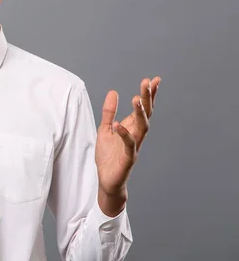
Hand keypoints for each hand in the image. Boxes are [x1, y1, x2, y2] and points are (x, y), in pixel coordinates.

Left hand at [95, 77, 160, 201]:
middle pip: (146, 114)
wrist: (107, 180)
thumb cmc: (108, 156)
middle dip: (147, 98)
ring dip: (140, 113)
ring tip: (136, 98)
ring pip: (142, 127)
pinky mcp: (128, 158)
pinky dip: (124, 134)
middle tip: (148, 82)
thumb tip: (113, 92)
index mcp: (131, 127)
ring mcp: (134, 146)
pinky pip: (129, 145)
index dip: (149, 94)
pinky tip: (118, 125)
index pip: (143, 108)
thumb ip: (109, 112)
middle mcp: (136, 135)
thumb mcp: (105, 129)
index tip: (154, 79)